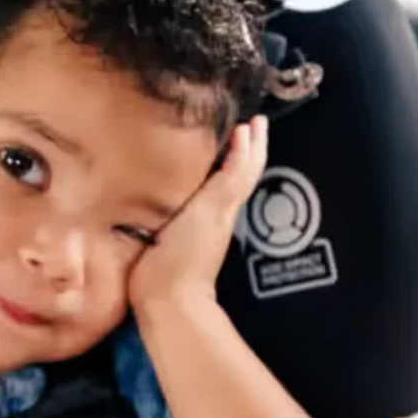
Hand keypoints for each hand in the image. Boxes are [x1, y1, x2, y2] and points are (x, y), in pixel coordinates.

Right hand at [128, 116, 269, 311]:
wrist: (164, 298)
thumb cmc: (186, 254)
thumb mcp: (211, 210)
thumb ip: (229, 178)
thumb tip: (244, 138)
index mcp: (225, 202)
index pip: (245, 166)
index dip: (251, 143)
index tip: (253, 118)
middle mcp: (215, 211)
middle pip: (235, 173)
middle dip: (241, 148)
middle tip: (242, 122)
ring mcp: (196, 223)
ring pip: (216, 185)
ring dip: (220, 162)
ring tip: (215, 141)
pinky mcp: (173, 232)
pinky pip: (190, 198)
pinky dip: (195, 182)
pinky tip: (181, 176)